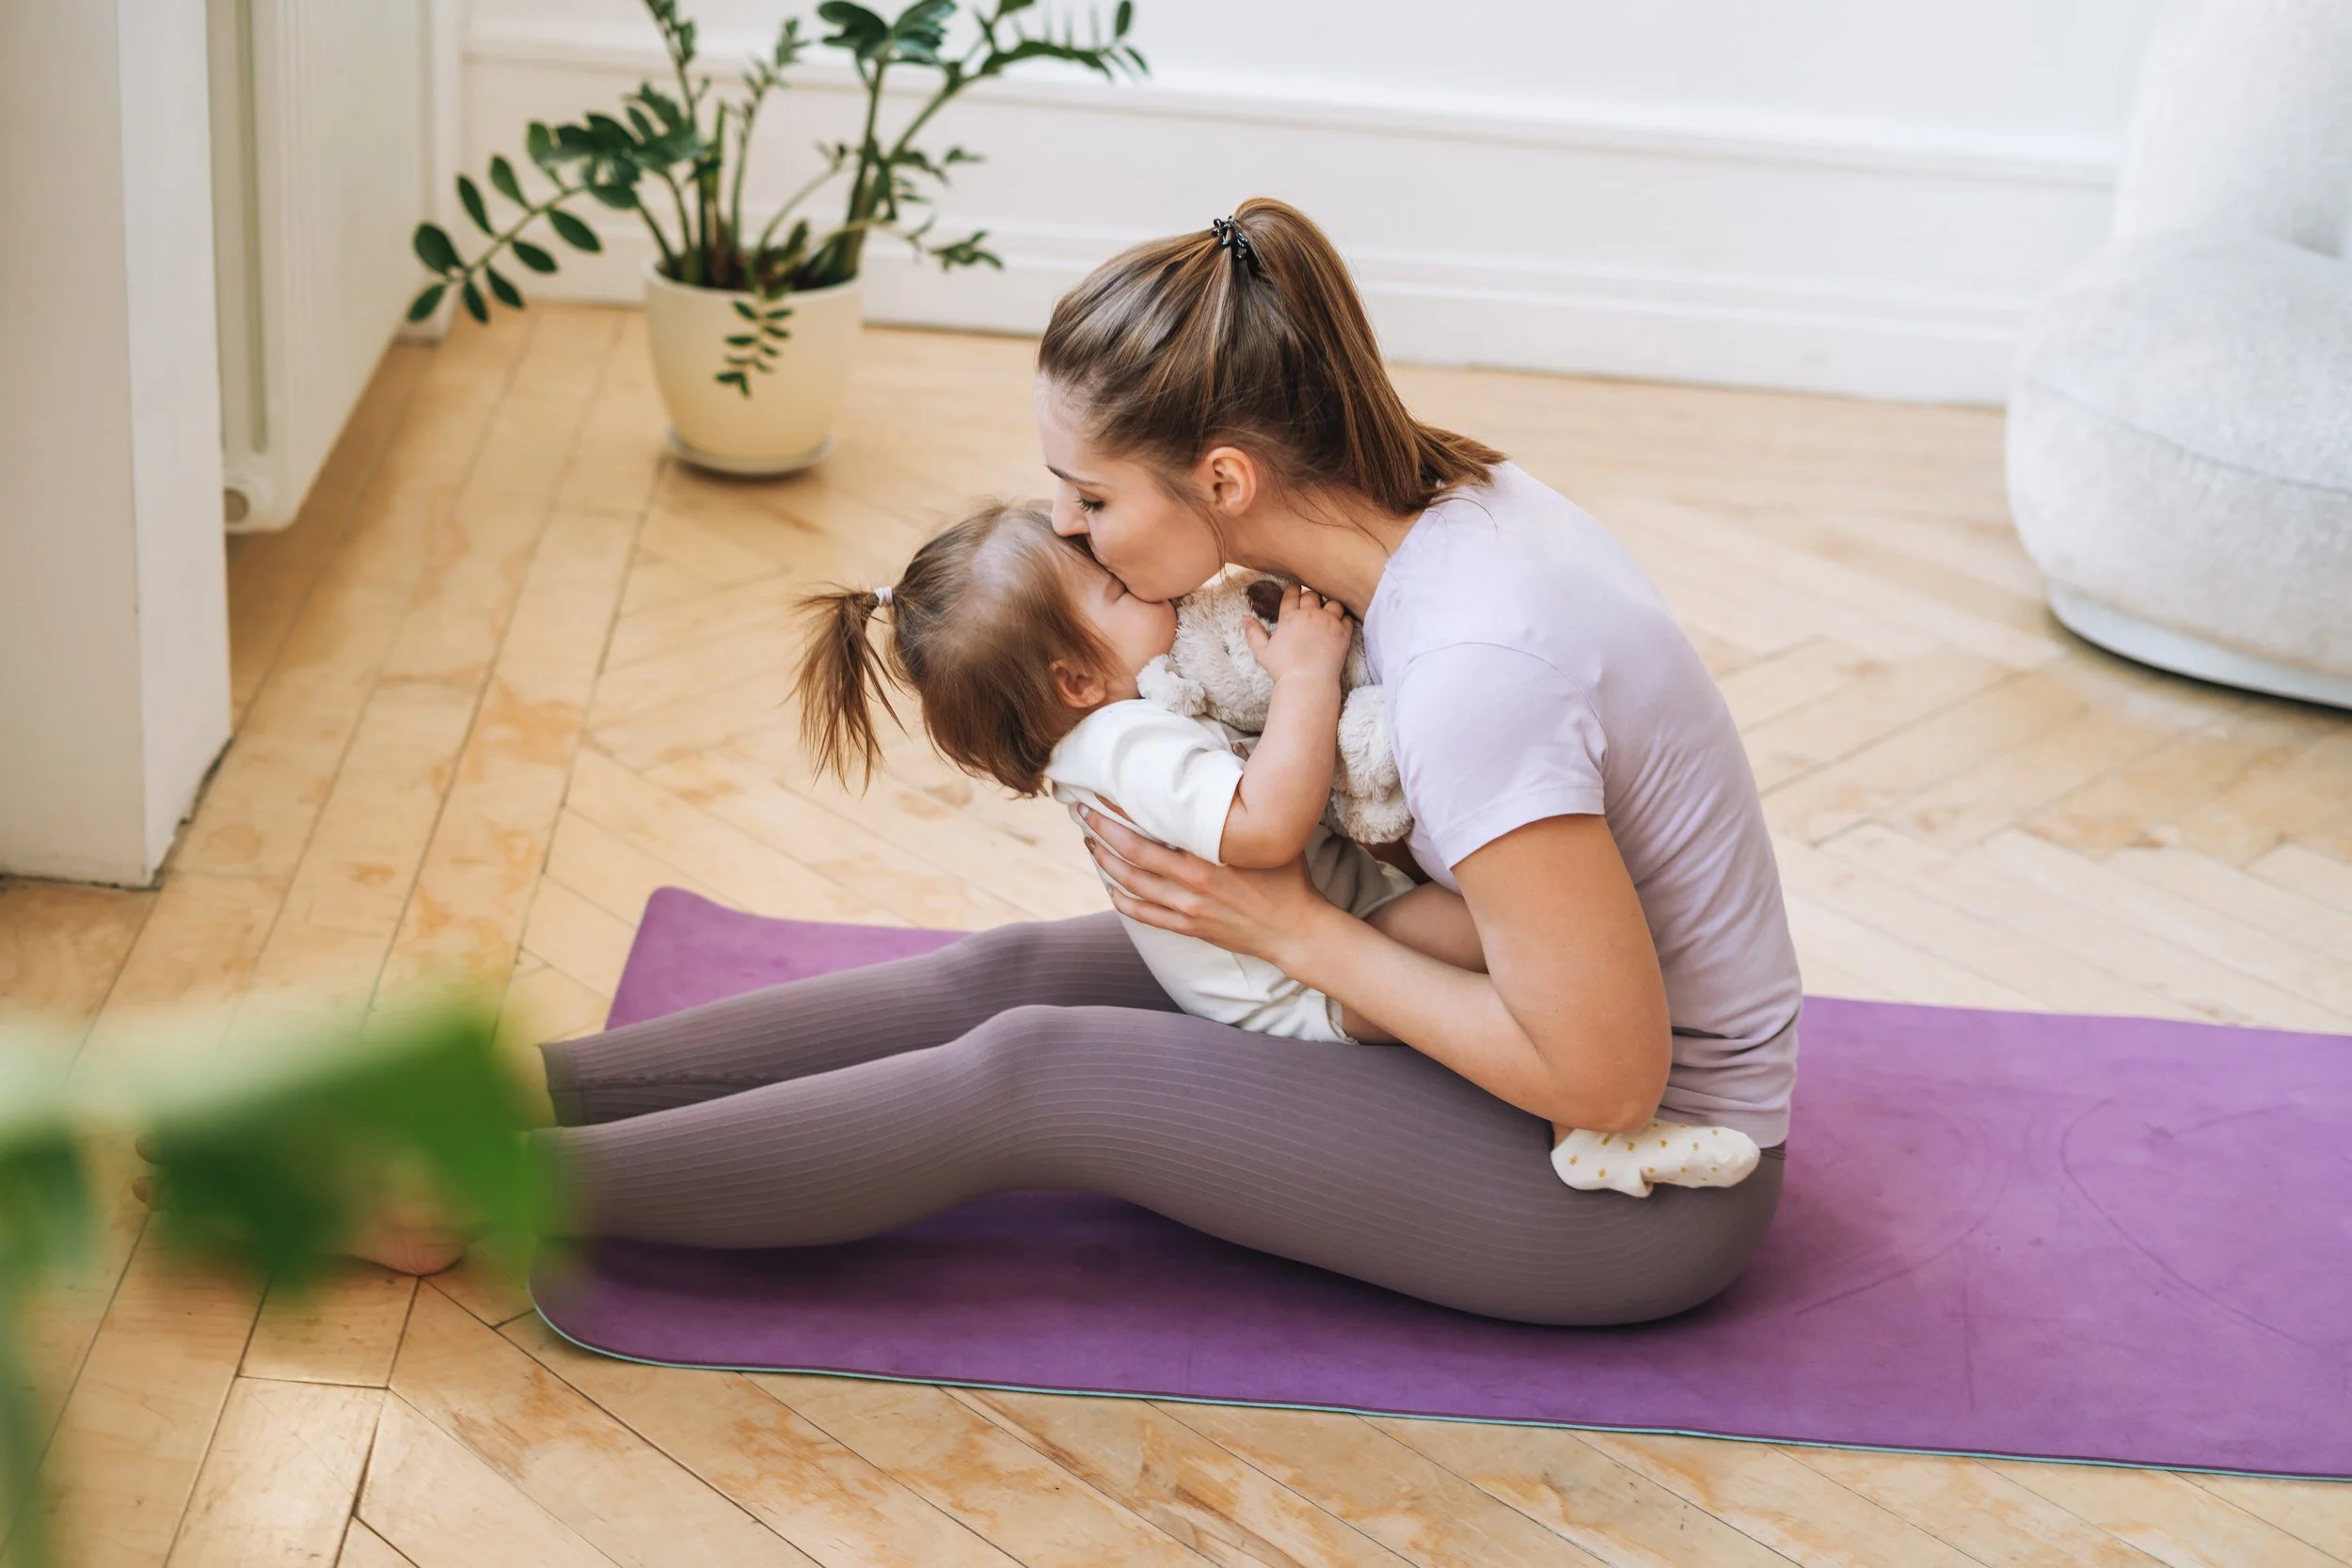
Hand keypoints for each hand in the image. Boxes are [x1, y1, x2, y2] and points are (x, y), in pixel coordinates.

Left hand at [1082, 806, 1331, 965]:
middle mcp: (1192, 880)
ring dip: (1106, 862)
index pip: (1156, 824)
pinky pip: (1144, 915)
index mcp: (1209, 852)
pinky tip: (1111, 888)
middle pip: (1133, 852)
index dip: (1126, 808)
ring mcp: (1187, 906)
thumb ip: (1245, 800)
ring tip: (1090, 843)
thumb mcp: (1267, 834)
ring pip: (1132, 883)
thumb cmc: (1286, 876)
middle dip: (1103, 830)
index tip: (1106, 790)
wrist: (1294, 929)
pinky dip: (1123, 901)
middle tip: (1084, 811)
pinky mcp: (1188, 927)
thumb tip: (1236, 754)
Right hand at [1242, 583, 1351, 685]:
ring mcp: (1328, 622)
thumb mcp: (1262, 652)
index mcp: (1290, 617)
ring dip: (1330, 605)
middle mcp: (1310, 615)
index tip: (1295, 589)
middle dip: (1311, 596)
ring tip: (1328, 611)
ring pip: (1333, 603)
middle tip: (1311, 602)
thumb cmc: (1283, 669)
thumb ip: (1254, 633)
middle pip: (1313, 595)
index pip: (1292, 594)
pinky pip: (1347, 618)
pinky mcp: (1343, 633)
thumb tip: (1245, 619)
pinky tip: (1339, 624)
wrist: (1307, 682)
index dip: (1293, 590)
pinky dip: (1343, 619)